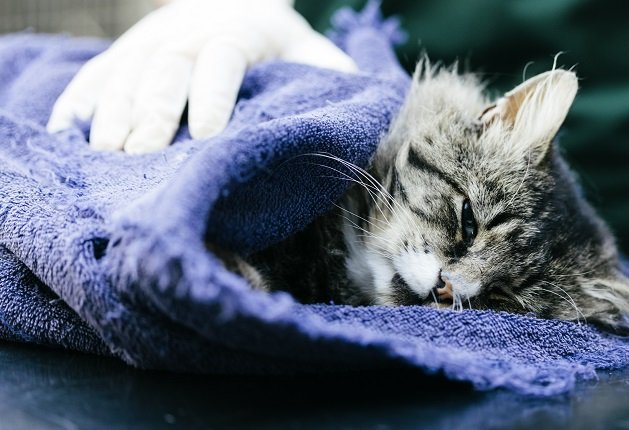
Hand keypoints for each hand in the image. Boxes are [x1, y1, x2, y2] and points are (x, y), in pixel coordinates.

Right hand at [47, 0, 356, 153]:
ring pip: (124, 73)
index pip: (222, 61)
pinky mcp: (122, 55)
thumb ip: (335, 81)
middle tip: (144, 158)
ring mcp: (148, 42)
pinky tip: (65, 135)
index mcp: (237, 34)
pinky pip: (93, 76)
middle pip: (165, 69)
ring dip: (113, 114)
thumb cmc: (282, 50)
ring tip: (106, 157)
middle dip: (153, 114)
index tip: (207, 137)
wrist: (235, 5)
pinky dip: (77, 103)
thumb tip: (366, 112)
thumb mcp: (315, 58)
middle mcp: (186, 33)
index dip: (213, 97)